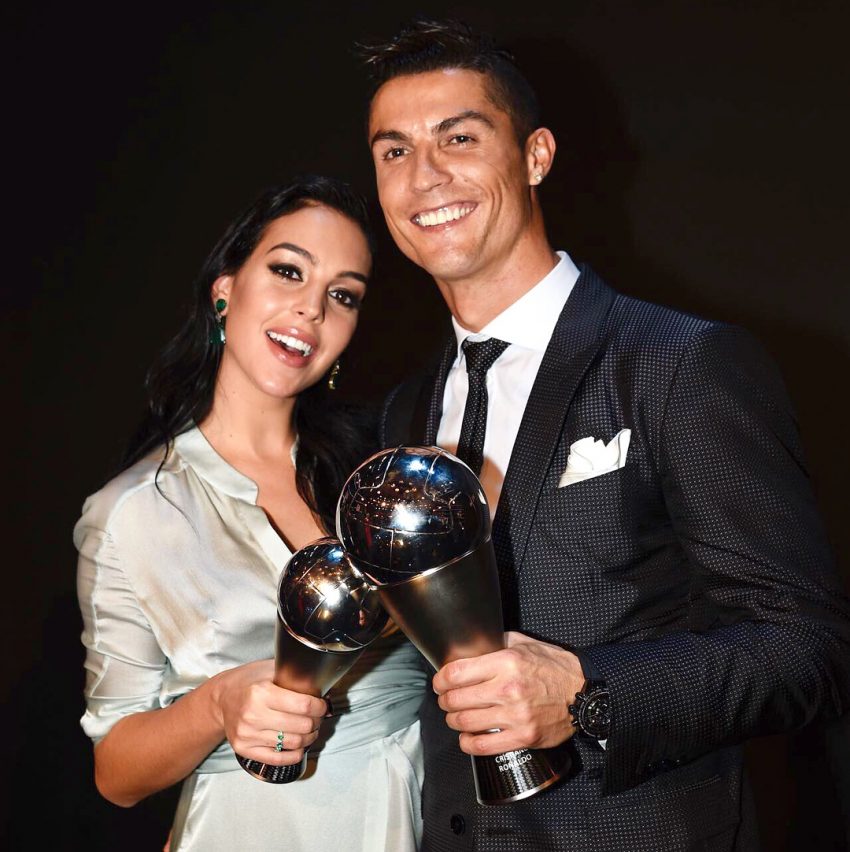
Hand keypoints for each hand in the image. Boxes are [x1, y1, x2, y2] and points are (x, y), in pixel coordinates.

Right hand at [210, 659, 326, 766]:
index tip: (323, 705)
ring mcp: (248, 735)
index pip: (303, 705)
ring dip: (309, 738)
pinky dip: (295, 754)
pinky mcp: (244, 750)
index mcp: (261, 693)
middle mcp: (253, 715)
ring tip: (311, 730)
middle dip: (317, 721)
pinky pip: (278, 759)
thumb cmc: (248, 681)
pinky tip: (300, 746)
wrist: (221, 699)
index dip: (320, 707)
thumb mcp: (268, 669)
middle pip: (301, 726)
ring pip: (293, 743)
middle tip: (319, 717)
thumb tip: (319, 686)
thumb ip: (292, 676)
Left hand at [433, 632, 585, 754]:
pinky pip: (483, 746)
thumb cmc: (554, 666)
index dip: (440, 679)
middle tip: (445, 699)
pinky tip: (467, 737)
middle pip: (456, 699)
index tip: (439, 682)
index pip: (456, 673)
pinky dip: (468, 743)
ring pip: (465, 722)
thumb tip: (472, 645)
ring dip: (453, 720)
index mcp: (505, 663)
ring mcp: (515, 715)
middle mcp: (508, 689)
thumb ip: (497, 643)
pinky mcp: (523, 737)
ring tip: (455, 716)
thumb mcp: (524, 644)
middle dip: (444, 700)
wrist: (584, 692)